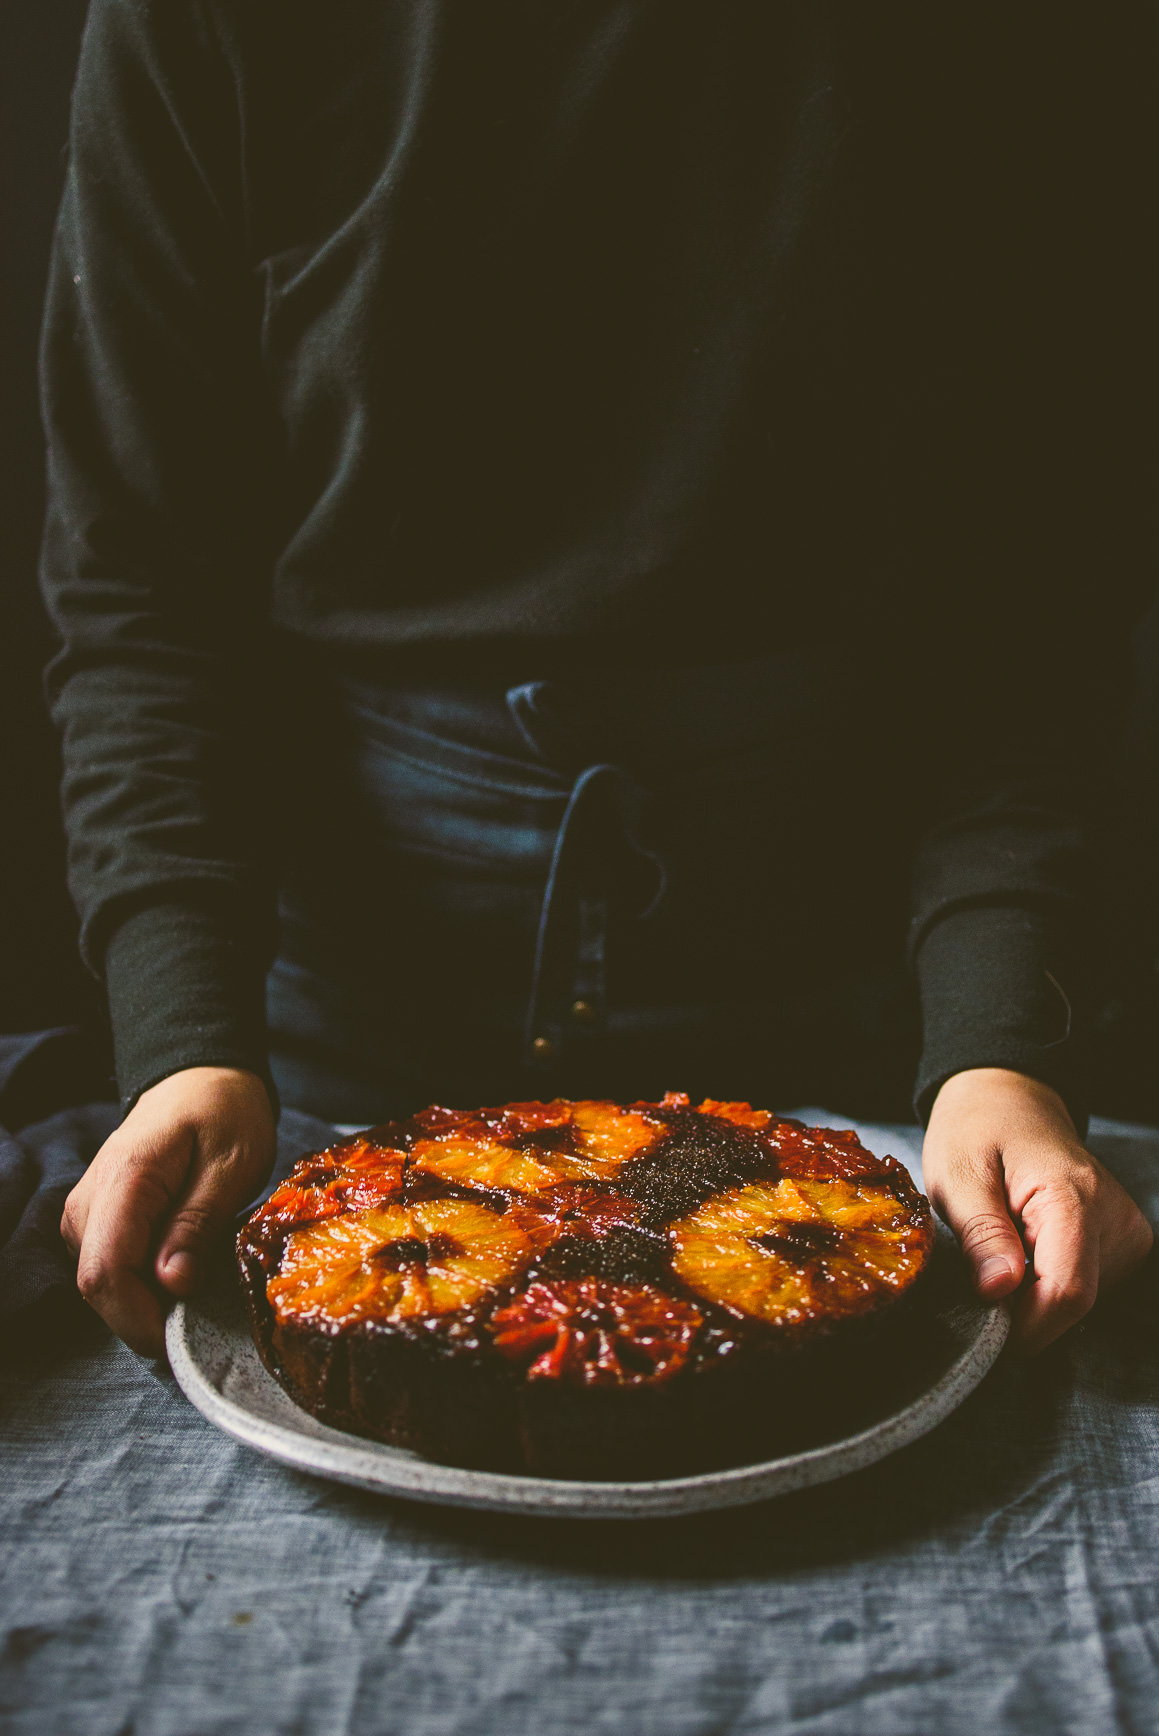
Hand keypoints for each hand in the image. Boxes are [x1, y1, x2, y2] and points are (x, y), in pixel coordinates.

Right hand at [60, 1066, 275, 1355]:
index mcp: (125, 1180)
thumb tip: (171, 1284)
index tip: (182, 1337)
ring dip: (147, 1298)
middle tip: (205, 1307)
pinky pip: (111, 1268)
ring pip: (103, 1283)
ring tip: (201, 1276)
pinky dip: (144, 1281)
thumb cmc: (224, 1114)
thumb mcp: (232, 1164)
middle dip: (147, 1313)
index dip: (138, 1318)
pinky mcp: (95, 1222)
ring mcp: (86, 1213)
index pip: (105, 1272)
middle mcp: (89, 1201)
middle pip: (100, 1286)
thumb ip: (199, 1222)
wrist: (200, 1080)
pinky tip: (183, 1266)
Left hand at [922, 1068, 1151, 1353]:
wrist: (1009, 1099)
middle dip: (1024, 1310)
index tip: (986, 1329)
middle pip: (1076, 1302)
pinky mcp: (1124, 1240)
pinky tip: (1024, 1252)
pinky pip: (1085, 1284)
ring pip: (1081, 1300)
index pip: (1068, 1291)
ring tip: (1001, 1249)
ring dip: (1033, 1294)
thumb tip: (998, 1291)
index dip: (1026, 1326)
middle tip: (979, 1274)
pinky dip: (1048, 1282)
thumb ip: (980, 1232)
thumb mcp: (958, 1174)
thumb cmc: (977, 1130)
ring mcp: (1127, 1230)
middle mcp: (1115, 1216)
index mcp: (1074, 1196)